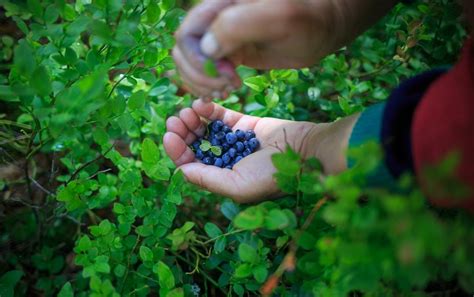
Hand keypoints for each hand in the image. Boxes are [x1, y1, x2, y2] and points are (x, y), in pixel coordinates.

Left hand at [163, 99, 358, 202]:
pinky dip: (208, 109)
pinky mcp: (242, 123)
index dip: (176, 151)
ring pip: (203, 128)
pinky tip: (202, 105)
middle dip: (181, 132)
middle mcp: (223, 159)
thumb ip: (208, 179)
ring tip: (187, 111)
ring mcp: (232, 140)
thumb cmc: (272, 174)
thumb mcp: (238, 185)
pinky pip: (220, 115)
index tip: (169, 135)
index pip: (190, 164)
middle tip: (175, 120)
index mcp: (220, 177)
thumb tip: (180, 170)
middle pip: (194, 144)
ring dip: (191, 119)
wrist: (304, 150)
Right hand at [173, 0, 395, 98]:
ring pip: (192, 62)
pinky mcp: (231, 52)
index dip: (198, 61)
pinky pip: (206, 69)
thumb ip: (239, 24)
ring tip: (227, 91)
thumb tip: (207, 49)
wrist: (326, 25)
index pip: (187, 34)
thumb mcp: (280, 16)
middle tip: (228, 88)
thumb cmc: (309, 18)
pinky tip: (225, 92)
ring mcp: (222, 36)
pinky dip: (209, 84)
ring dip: (202, 82)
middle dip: (199, 75)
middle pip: (184, 50)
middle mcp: (216, 19)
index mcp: (220, 4)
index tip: (227, 76)